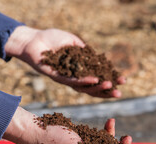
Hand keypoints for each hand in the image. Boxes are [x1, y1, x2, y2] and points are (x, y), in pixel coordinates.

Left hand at [5, 26, 124, 97]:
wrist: (32, 39)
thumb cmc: (51, 39)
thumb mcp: (73, 42)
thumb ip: (84, 50)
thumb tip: (97, 57)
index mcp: (79, 70)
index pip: (97, 77)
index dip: (110, 80)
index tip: (123, 81)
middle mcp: (73, 77)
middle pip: (92, 87)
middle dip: (106, 90)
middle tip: (119, 93)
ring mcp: (65, 78)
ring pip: (84, 87)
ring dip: (97, 87)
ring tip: (110, 85)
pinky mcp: (57, 77)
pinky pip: (72, 81)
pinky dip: (84, 81)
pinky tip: (94, 80)